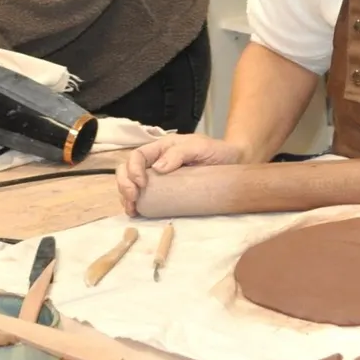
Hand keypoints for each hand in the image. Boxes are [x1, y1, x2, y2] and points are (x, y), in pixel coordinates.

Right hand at [117, 133, 246, 215]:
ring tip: (132, 209)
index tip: (142, 184)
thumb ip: (180, 153)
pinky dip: (137, 203)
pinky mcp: (165, 191)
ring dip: (126, 196)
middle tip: (132, 199)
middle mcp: (157, 161)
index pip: (137, 156)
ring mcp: (159, 177)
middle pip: (128, 170)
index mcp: (162, 148)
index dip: (133, 170)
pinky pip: (145, 196)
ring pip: (132, 184)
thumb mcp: (200, 147)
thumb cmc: (218, 152)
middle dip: (125, 184)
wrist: (234, 163)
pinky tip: (138, 212)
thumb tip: (158, 168)